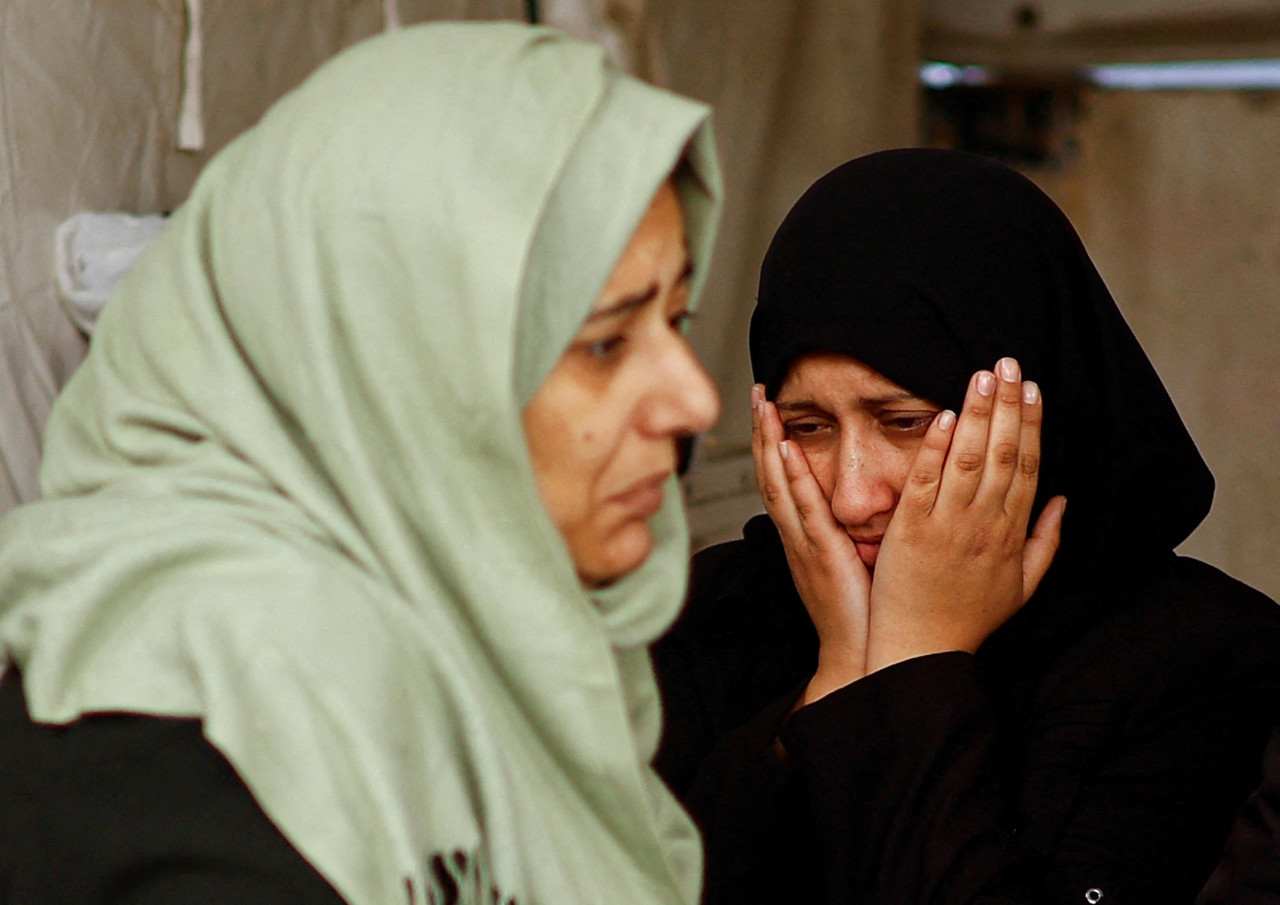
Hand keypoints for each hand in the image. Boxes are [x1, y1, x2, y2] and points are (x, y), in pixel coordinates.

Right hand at [752, 384, 869, 701]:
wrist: (859, 657)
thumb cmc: (863, 615)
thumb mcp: (853, 562)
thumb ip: (852, 529)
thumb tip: (865, 499)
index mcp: (802, 538)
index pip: (780, 480)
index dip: (771, 443)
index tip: (769, 407)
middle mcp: (795, 537)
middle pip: (769, 474)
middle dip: (761, 432)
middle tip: (758, 392)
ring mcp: (804, 545)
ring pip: (779, 485)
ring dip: (769, 444)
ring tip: (764, 407)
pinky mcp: (821, 556)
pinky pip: (803, 510)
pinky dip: (793, 477)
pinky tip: (788, 450)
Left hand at [865, 358, 1066, 673]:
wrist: (922, 651)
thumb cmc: (969, 621)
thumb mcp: (1023, 587)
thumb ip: (1046, 542)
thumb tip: (1064, 500)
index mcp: (1011, 534)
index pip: (1028, 467)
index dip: (1032, 425)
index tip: (1033, 389)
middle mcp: (984, 525)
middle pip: (1004, 455)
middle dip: (1008, 405)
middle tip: (1009, 363)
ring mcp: (948, 527)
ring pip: (970, 460)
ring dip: (978, 415)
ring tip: (984, 376)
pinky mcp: (911, 532)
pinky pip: (926, 482)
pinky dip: (937, 449)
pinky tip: (945, 416)